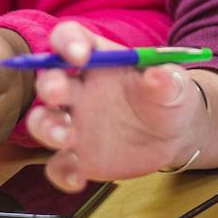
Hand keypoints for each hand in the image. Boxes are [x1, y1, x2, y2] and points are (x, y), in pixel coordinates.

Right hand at [25, 21, 217, 191]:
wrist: (173, 136)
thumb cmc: (169, 98)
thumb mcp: (175, 86)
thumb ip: (167, 80)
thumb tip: (158, 75)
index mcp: (98, 60)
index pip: (69, 39)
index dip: (68, 42)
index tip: (80, 55)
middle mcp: (78, 90)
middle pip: (49, 80)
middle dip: (48, 85)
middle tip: (57, 94)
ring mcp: (74, 123)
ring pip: (42, 121)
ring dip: (47, 127)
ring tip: (67, 138)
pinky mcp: (78, 156)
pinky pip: (58, 165)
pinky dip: (63, 172)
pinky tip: (79, 178)